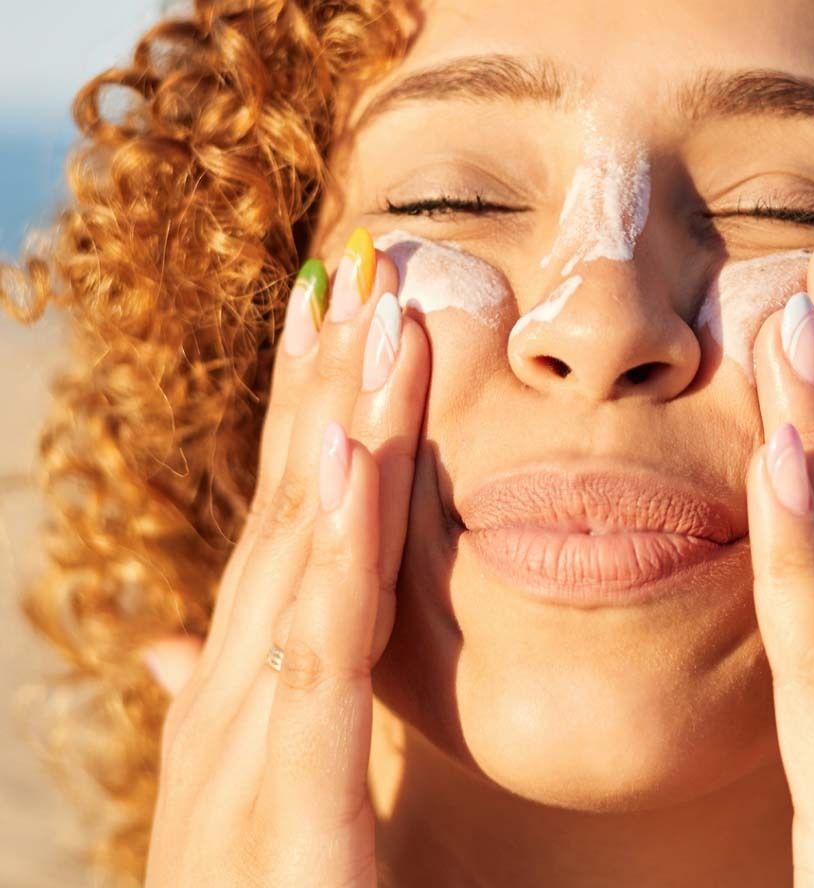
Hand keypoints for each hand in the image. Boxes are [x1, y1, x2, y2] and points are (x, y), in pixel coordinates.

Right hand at [142, 229, 429, 887]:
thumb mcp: (260, 792)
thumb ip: (241, 706)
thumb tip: (184, 643)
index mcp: (239, 688)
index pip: (280, 523)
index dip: (301, 412)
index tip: (331, 317)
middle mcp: (231, 696)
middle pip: (286, 508)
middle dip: (318, 381)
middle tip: (350, 265)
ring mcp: (246, 746)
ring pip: (303, 552)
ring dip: (336, 421)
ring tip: (367, 312)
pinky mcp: (290, 809)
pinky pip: (320, 650)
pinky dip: (334, 546)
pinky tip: (350, 452)